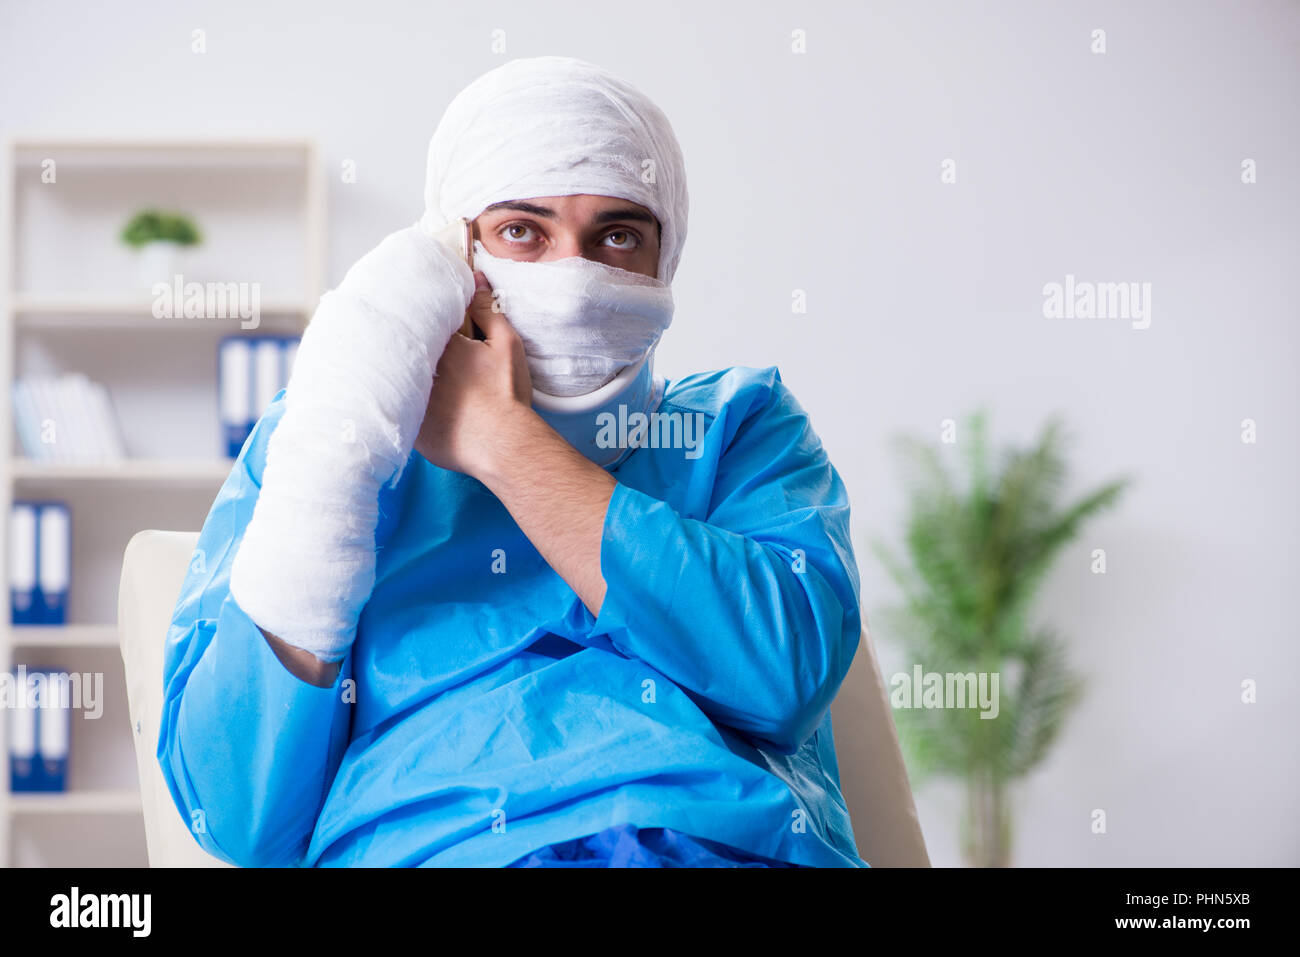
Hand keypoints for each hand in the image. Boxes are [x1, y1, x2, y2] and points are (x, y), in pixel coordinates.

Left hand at [414, 272, 534, 478]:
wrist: (505, 444)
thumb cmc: (506, 395)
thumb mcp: (505, 344)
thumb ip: (487, 310)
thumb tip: (475, 281)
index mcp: (438, 347)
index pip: (421, 324)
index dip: (426, 325)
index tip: (434, 330)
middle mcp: (417, 373)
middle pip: (406, 354)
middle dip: (413, 352)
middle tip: (438, 363)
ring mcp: (410, 403)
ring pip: (400, 384)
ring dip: (406, 380)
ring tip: (432, 386)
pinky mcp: (411, 431)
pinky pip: (405, 415)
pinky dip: (412, 411)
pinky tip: (426, 412)